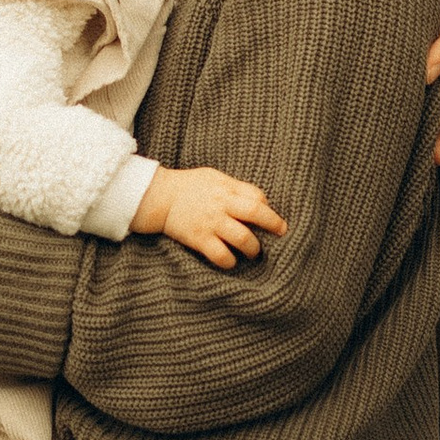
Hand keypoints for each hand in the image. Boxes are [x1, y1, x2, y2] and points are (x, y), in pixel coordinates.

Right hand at [132, 163, 289, 266]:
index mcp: (226, 188)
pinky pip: (221, 255)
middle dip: (274, 225)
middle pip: (256, 213)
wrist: (158, 197)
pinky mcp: (200, 239)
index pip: (257, 197)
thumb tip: (259, 200)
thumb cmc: (188, 186)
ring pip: (243, 239)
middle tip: (280, 233)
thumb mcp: (213, 177)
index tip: (267, 216)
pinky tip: (231, 261)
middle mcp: (222, 205)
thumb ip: (235, 187)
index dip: (267, 207)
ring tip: (253, 252)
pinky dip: (230, 261)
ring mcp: (211, 223)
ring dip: (253, 248)